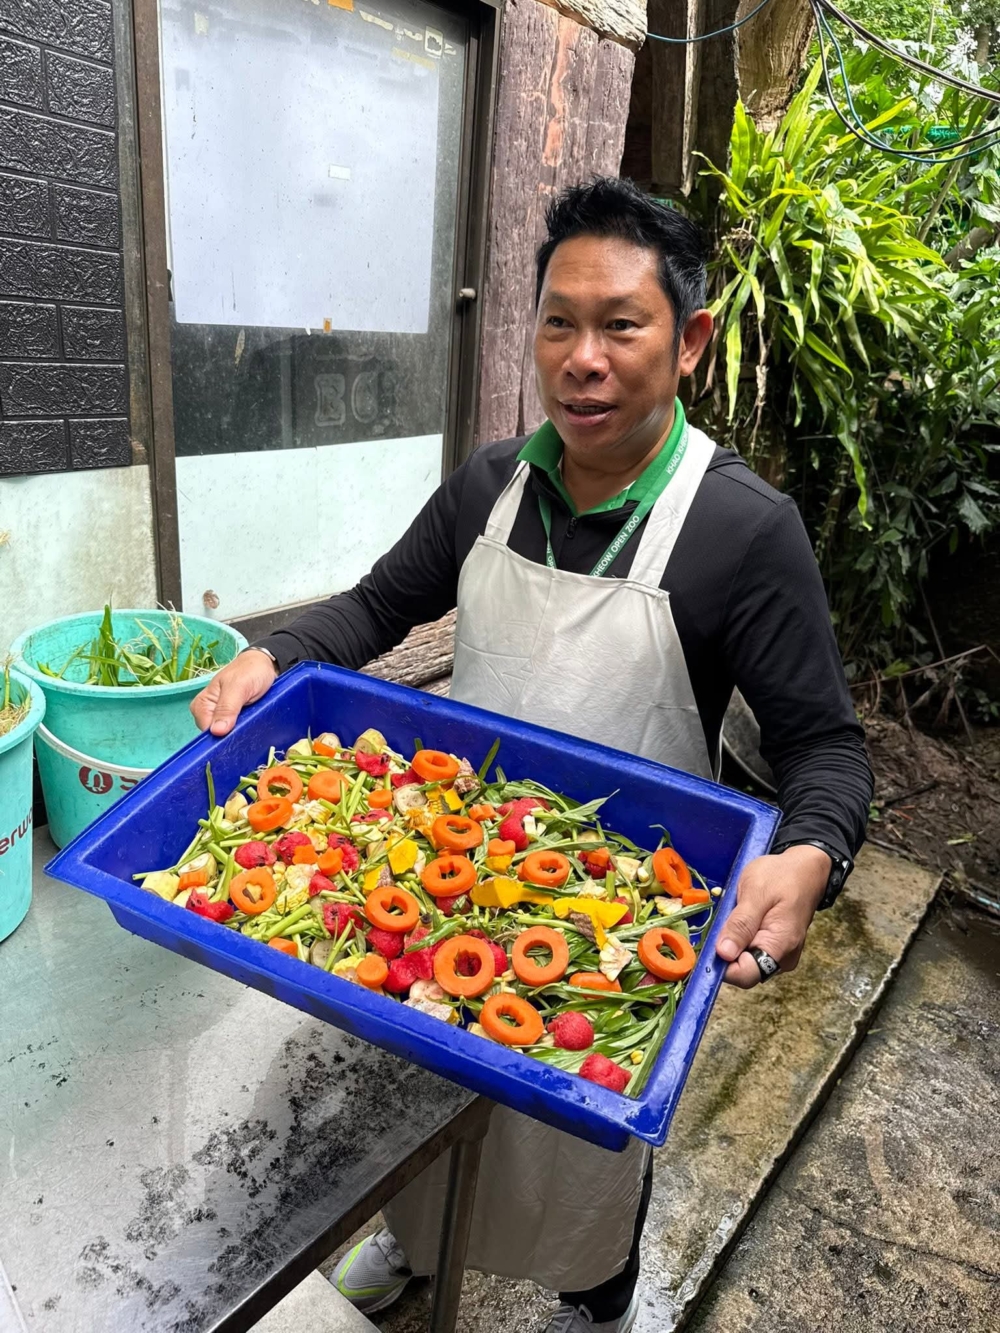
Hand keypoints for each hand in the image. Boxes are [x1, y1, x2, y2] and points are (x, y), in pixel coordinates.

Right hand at [191, 649, 277, 736]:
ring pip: (228, 736)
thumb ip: (226, 708)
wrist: (265, 665)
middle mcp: (208, 713)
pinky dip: (245, 730)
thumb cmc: (249, 671)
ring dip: (240, 733)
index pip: (206, 731)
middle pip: (216, 736)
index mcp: (201, 705)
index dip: (220, 736)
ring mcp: (222, 718)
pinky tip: (253, 726)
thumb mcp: (238, 686)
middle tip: (247, 725)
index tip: (236, 733)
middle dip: (231, 735)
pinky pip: (237, 732)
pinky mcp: (234, 720)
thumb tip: (216, 732)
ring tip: (252, 724)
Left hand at [715, 845, 830, 987]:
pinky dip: (741, 937)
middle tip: (727, 915)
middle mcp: (782, 958)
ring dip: (733, 940)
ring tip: (739, 912)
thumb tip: (724, 954)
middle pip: (742, 969)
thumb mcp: (756, 893)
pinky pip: (750, 950)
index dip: (722, 964)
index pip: (745, 975)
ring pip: (744, 959)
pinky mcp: (775, 948)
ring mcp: (780, 955)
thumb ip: (741, 924)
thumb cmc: (782, 876)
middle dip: (726, 948)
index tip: (710, 941)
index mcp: (780, 946)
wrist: (805, 869)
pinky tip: (744, 917)